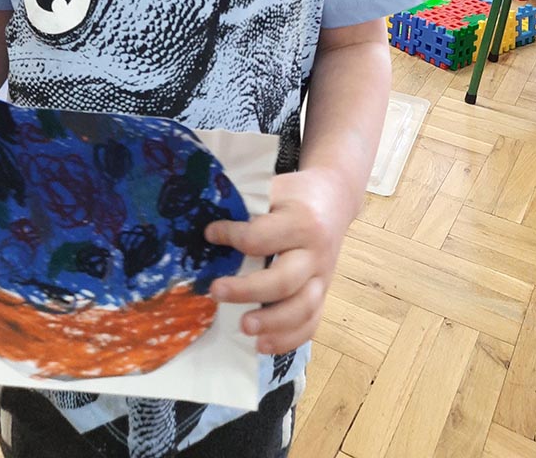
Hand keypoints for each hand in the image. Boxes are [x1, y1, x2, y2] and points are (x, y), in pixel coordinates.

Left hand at [206, 166, 347, 354]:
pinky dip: (288, 339)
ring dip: (271, 324)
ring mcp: (323, 278)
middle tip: (215, 292)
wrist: (334, 199)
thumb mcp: (274, 190)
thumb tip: (202, 223)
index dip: (232, 236)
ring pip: (302, 309)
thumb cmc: (295, 196)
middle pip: (284, 281)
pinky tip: (262, 346)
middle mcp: (316, 253)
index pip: (263, 237)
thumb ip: (247, 206)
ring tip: (243, 327)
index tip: (209, 234)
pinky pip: (311, 324)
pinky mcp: (324, 295)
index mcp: (301, 221)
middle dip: (248, 290)